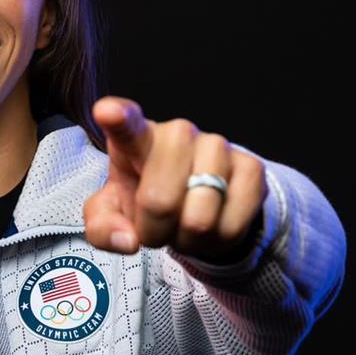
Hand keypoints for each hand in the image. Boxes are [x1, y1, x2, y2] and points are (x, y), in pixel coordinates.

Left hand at [83, 97, 267, 259]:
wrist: (193, 204)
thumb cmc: (145, 200)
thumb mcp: (113, 215)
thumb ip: (103, 227)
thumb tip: (127, 240)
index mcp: (136, 139)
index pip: (126, 124)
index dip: (118, 118)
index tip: (107, 112)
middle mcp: (178, 133)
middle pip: (160, 201)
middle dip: (155, 231)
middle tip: (157, 227)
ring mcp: (217, 147)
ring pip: (198, 220)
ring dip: (187, 239)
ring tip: (184, 225)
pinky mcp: (252, 168)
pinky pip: (230, 228)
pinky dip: (216, 242)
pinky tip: (213, 223)